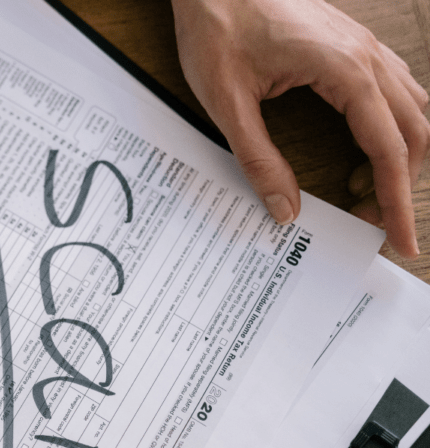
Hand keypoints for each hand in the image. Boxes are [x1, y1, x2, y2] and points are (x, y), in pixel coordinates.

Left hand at [172, 0, 428, 256]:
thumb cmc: (216, 27)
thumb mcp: (227, 102)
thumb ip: (257, 159)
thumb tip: (285, 210)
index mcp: (346, 70)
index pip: (390, 150)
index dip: (397, 202)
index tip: (401, 241)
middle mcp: (367, 56)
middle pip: (414, 133)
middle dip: (399, 186)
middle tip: (369, 224)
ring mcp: (363, 46)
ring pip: (411, 110)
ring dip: (398, 156)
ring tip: (359, 192)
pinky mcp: (350, 45)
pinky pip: (393, 90)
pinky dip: (390, 127)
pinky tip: (362, 148)